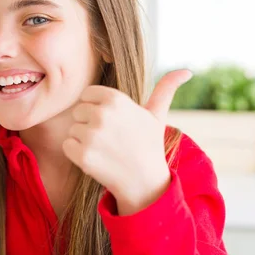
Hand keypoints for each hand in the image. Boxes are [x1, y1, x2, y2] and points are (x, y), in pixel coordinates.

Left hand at [62, 69, 191, 215]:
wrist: (145, 183)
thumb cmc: (149, 146)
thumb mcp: (157, 115)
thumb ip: (165, 89)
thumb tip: (187, 71)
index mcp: (116, 99)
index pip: (87, 95)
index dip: (96, 109)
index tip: (111, 123)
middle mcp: (103, 114)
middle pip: (78, 112)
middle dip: (89, 125)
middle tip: (109, 140)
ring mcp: (92, 135)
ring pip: (72, 130)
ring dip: (83, 141)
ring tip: (105, 150)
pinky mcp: (83, 155)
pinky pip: (67, 146)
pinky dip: (77, 154)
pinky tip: (96, 159)